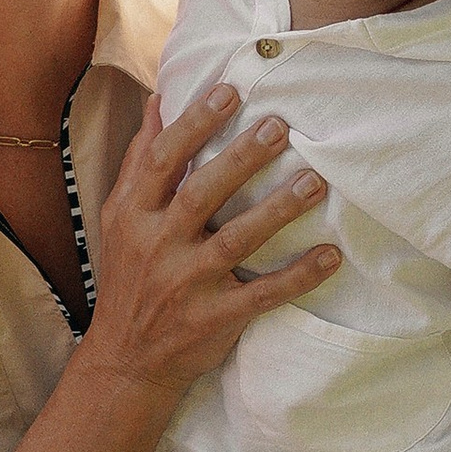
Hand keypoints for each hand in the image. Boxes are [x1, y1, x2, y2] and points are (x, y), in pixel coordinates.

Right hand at [83, 85, 339, 393]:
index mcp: (134, 215)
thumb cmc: (128, 276)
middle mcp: (158, 246)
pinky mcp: (215, 319)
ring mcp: (187, 285)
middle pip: (201, 195)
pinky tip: (330, 255)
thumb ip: (140, 160)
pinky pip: (263, 295)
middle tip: (279, 126)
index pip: (162, 161)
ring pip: (236, 242)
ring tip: (313, 180)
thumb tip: (157, 101)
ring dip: (277, 210)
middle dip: (241, 159)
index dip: (194, 124)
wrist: (125, 359)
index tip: (229, 92)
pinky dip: (297, 276)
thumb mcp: (120, 217)